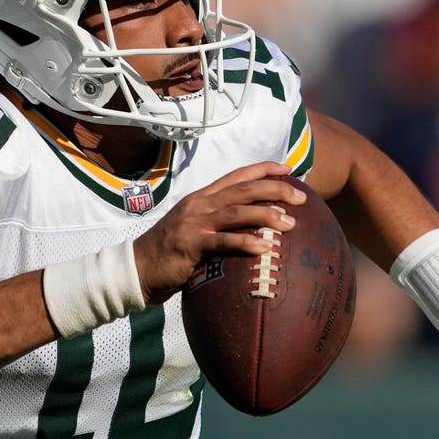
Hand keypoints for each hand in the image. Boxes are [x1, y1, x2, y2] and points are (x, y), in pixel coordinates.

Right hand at [133, 161, 306, 303]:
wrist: (136, 268)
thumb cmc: (169, 254)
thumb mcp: (194, 230)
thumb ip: (218, 224)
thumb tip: (252, 229)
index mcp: (202, 197)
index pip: (237, 175)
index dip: (264, 170)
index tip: (288, 169)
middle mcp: (199, 204)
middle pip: (243, 190)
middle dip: (275, 190)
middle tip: (301, 197)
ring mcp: (194, 223)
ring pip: (237, 212)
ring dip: (267, 215)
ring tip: (291, 223)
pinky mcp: (190, 245)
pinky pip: (223, 242)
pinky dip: (245, 242)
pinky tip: (265, 248)